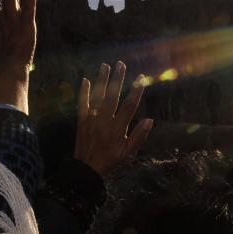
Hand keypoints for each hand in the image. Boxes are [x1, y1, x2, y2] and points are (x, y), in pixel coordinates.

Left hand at [75, 61, 153, 176]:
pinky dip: (83, 92)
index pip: (129, 106)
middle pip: (112, 96)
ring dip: (101, 80)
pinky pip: (82, 104)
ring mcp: (91, 119)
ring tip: (105, 65)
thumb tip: (150, 120)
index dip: (136, 91)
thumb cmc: (110, 160)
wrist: (86, 169)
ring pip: (97, 97)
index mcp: (118, 128)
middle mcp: (104, 121)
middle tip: (121, 64)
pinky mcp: (81, 121)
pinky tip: (85, 80)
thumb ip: (139, 136)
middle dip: (117, 79)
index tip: (141, 78)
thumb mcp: (128, 153)